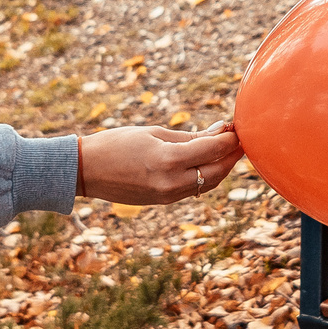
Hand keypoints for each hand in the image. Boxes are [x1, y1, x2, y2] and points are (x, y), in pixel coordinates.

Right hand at [77, 122, 242, 204]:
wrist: (86, 170)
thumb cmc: (117, 143)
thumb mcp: (154, 133)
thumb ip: (189, 136)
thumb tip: (220, 131)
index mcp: (168, 160)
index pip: (213, 150)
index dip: (230, 139)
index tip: (238, 127)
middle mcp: (171, 182)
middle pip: (217, 170)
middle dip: (232, 155)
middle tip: (240, 139)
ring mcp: (168, 195)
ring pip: (209, 183)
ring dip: (222, 167)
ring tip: (228, 149)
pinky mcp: (164, 201)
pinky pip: (195, 190)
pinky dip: (207, 176)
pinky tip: (209, 163)